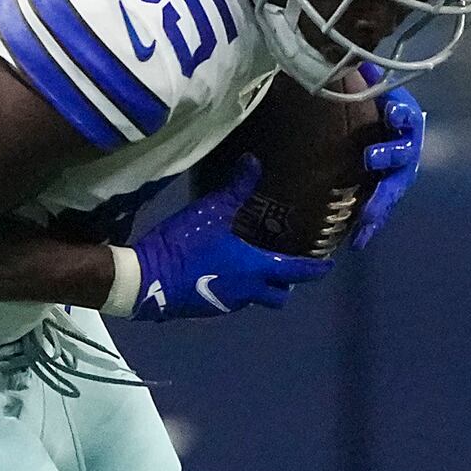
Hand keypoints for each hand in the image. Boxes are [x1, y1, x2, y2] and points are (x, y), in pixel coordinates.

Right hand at [114, 156, 330, 319]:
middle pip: (279, 295)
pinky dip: (234, 291)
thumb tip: (254, 161)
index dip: (314, 269)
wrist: (143, 281)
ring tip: (250, 270)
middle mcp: (247, 290)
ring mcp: (225, 304)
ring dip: (258, 287)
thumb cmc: (183, 245)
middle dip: (286, 284)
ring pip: (254, 299)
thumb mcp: (210, 211)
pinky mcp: (205, 310)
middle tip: (284, 269)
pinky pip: (230, 302)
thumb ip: (235, 189)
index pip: (296, 271)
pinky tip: (220, 276)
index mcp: (255, 267)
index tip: (326, 266)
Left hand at [351, 81, 423, 251]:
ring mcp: (396, 170)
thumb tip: (344, 59)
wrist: (351, 127)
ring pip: (394, 187)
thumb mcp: (355, 88)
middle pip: (404, 153)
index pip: (405, 114)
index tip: (390, 113)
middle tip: (372, 157)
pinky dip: (369, 224)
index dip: (401, 113)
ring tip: (366, 217)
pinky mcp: (383, 190)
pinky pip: (379, 207)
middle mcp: (404, 144)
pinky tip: (357, 241)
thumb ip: (355, 78)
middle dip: (390, 156)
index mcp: (399, 117)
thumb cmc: (354, 104)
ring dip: (381, 201)